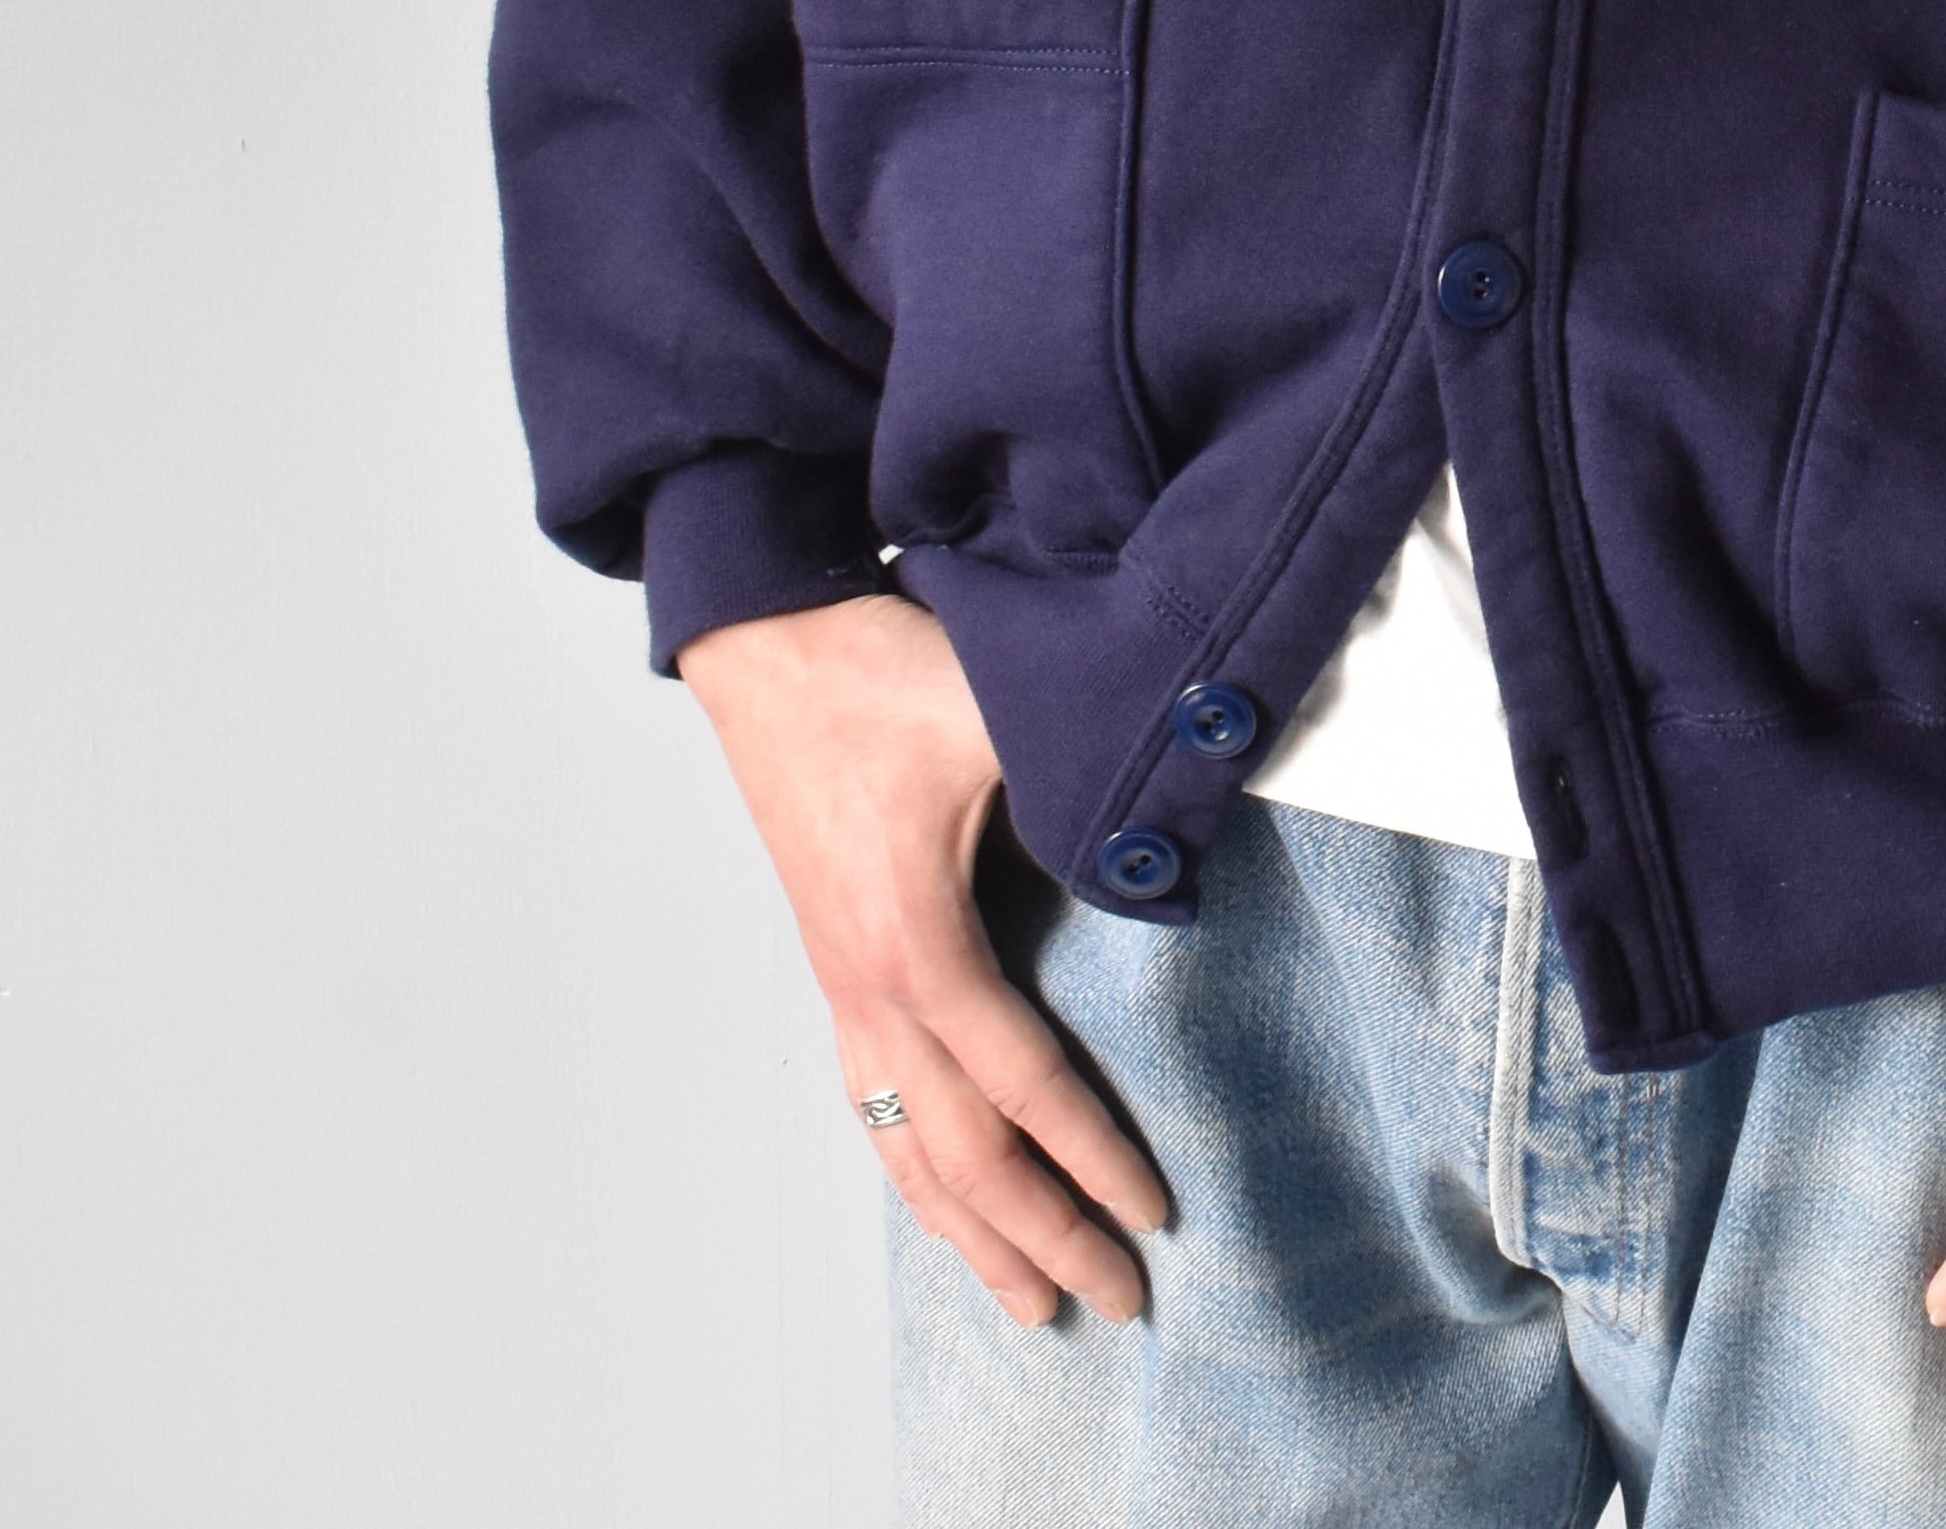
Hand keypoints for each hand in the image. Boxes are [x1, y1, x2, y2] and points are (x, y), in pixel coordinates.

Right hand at [679, 591, 1167, 1327]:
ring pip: (906, 1148)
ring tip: (1030, 1303)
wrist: (771, 642)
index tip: (1153, 1215)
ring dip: (971, 1232)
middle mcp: (871, 988)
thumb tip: (1174, 820)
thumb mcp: (999, 715)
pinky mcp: (834, 966)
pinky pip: (872, 1103)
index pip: (1022, 1085)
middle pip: (962, 1153)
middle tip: (1117, 1301)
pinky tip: (941, 1206)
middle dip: (1041, 1234)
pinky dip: (913, 1174)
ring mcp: (843, 985)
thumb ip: (1082, 781)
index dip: (1091, 1156)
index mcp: (918, 944)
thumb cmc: (881, 671)